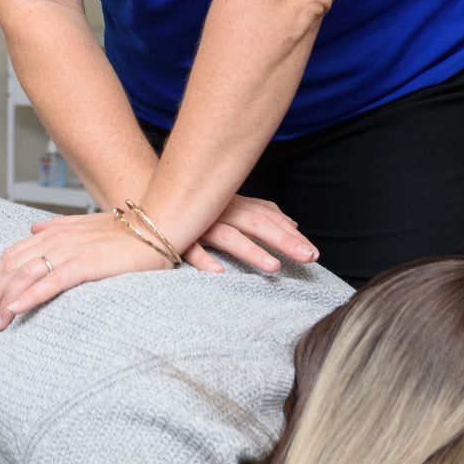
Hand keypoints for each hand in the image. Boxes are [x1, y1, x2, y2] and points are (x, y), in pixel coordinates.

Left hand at [0, 211, 172, 329]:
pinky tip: (15, 309)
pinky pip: (51, 282)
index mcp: (54, 232)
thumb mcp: (87, 223)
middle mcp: (56, 240)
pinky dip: (29, 295)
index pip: (12, 254)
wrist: (156, 227)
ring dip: (5, 300)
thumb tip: (33, 229)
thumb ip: (58, 226)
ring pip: (25, 276)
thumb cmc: (125, 229)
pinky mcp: (86, 264)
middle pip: (12, 267)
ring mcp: (70, 251)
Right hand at [182, 196, 318, 273]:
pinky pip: (190, 249)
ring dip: (251, 251)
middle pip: (257, 224)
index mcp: (234, 204)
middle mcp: (220, 211)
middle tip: (309, 256)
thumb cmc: (196, 202)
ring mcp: (199, 223)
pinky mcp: (177, 236)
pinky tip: (218, 272)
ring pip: (228, 236)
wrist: (150, 190)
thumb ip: (260, 211)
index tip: (313, 251)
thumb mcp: (230, 203)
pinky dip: (204, 259)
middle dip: (284, 240)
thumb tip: (291, 222)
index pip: (268, 217)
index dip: (291, 233)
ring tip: (273, 267)